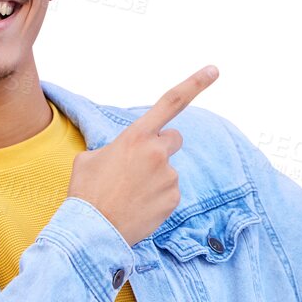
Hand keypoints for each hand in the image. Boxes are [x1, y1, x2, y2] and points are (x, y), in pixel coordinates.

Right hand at [66, 65, 218, 245]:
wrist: (91, 231)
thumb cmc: (87, 192)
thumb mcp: (90, 158)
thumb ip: (115, 148)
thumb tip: (123, 154)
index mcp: (136, 136)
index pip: (171, 102)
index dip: (195, 84)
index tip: (214, 70)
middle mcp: (157, 152)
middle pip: (173, 139)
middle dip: (161, 147)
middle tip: (138, 167)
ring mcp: (168, 177)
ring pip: (168, 170)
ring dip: (154, 178)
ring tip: (128, 194)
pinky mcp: (173, 199)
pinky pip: (169, 192)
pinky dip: (157, 198)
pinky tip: (138, 207)